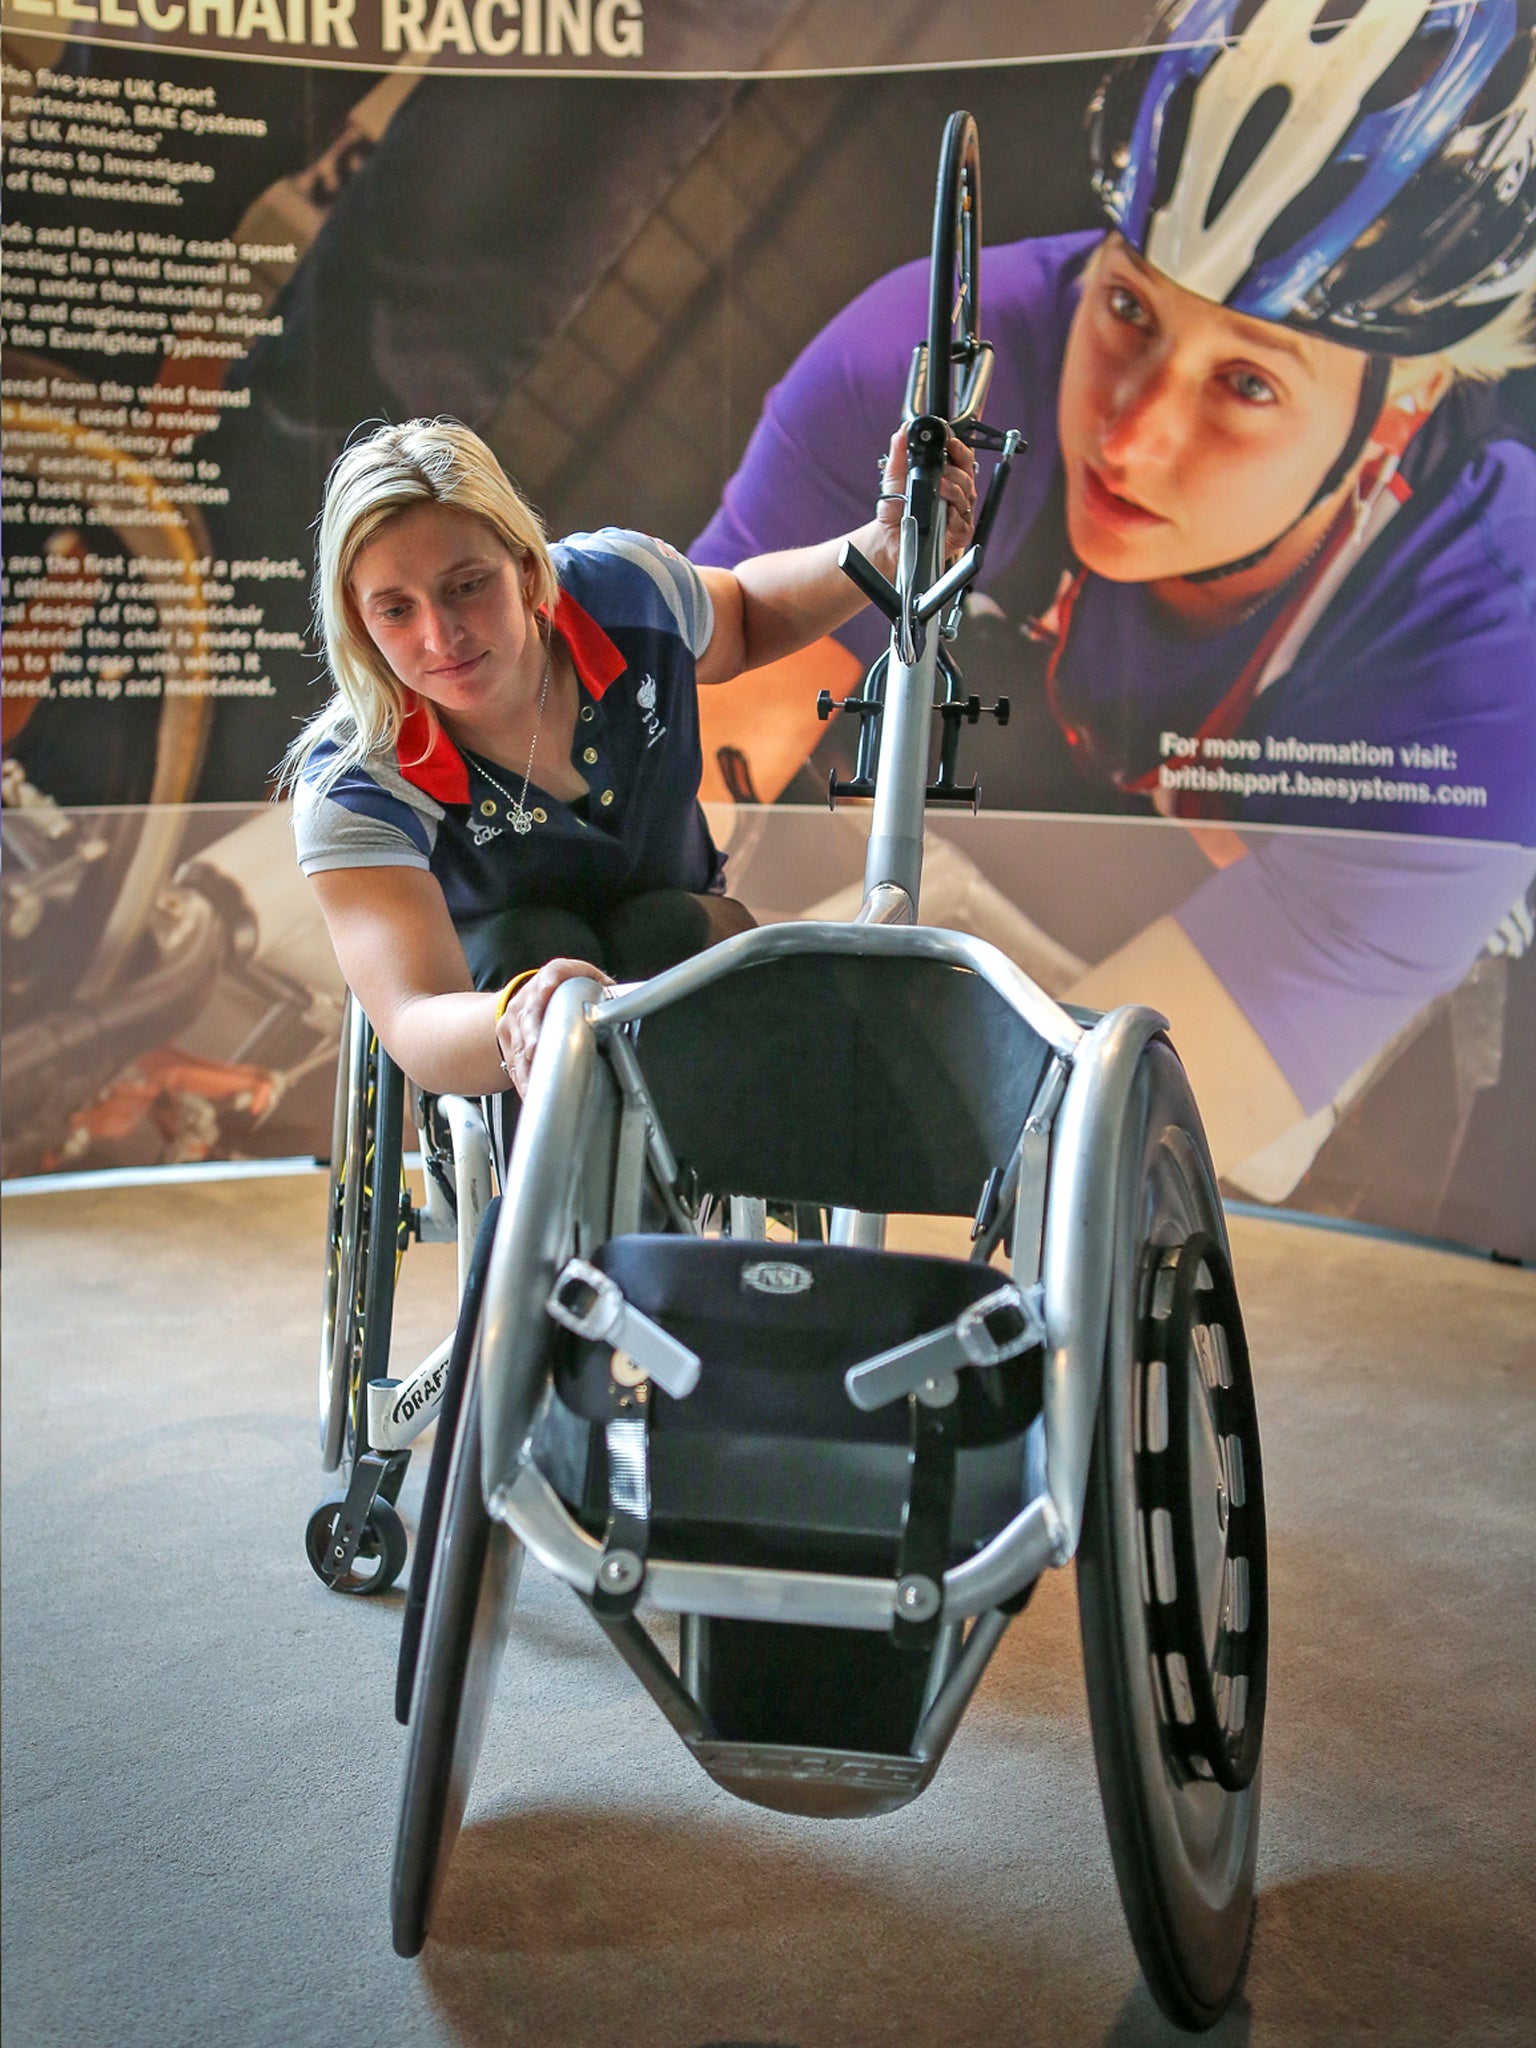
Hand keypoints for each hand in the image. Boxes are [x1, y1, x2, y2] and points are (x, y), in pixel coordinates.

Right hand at [495, 957, 609, 1093]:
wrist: (527, 997)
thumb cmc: (561, 990)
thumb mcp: (583, 978)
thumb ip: (602, 986)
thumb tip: (622, 1000)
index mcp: (553, 978)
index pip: (553, 973)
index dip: (551, 980)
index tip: (548, 987)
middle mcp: (531, 998)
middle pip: (530, 1016)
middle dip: (531, 1034)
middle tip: (534, 1049)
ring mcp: (517, 1021)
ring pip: (519, 1046)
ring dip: (527, 1067)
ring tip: (535, 1087)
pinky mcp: (509, 1041)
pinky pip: (515, 1065)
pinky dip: (523, 1081)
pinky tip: (531, 1096)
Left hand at [874, 424, 977, 561]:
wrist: (889, 537)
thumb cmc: (897, 509)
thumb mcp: (894, 476)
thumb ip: (900, 452)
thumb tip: (904, 430)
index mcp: (947, 477)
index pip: (962, 458)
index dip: (959, 448)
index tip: (950, 442)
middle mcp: (956, 493)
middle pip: (968, 475)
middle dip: (956, 469)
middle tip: (942, 467)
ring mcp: (959, 513)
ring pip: (967, 496)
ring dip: (954, 489)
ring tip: (939, 487)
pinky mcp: (959, 533)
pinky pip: (963, 522)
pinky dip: (955, 515)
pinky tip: (946, 513)